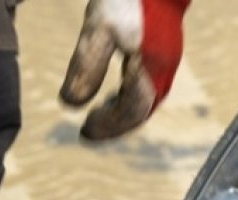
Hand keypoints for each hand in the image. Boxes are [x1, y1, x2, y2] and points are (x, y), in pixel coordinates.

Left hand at [60, 0, 191, 139]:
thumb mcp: (97, 30)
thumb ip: (86, 68)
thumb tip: (71, 105)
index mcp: (151, 70)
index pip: (131, 112)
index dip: (108, 126)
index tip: (84, 130)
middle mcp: (164, 70)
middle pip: (142, 111)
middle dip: (116, 125)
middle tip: (89, 130)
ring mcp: (167, 59)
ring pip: (147, 99)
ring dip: (123, 112)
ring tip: (99, 114)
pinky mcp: (163, 49)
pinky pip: (149, 84)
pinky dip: (130, 96)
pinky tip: (115, 92)